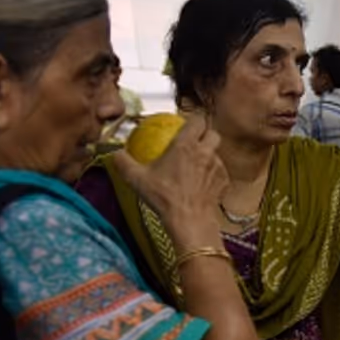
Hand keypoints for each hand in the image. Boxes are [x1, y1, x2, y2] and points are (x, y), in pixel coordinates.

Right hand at [112, 111, 228, 245]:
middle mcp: (206, 152)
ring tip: (196, 166)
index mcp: (186, 145)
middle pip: (213, 133)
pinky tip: (202, 184)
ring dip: (209, 156)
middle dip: (206, 134)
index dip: (193, 119)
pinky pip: (220, 173)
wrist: (189, 220)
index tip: (186, 124)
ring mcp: (218, 167)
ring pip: (218, 154)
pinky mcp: (224, 182)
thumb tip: (116, 154)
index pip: (197, 119)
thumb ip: (124, 163)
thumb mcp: (137, 179)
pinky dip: (213, 175)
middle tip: (193, 143)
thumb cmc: (164, 198)